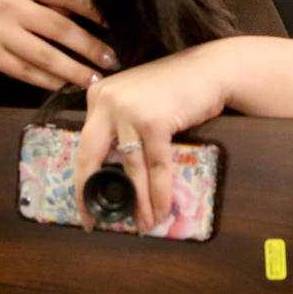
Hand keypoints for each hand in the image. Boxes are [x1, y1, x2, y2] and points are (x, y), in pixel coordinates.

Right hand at [0, 0, 117, 89]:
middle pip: (62, 28)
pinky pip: (26, 72)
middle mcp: (11, 4)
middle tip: (113, 58)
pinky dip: (48, 80)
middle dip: (91, 46)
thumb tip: (76, 7)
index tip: (113, 23)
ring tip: (95, 79)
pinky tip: (64, 85)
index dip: (95, 10)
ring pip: (47, 54)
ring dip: (75, 69)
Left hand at [73, 41, 231, 232]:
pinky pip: (156, 166)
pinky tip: (163, 209)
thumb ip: (118, 125)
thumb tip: (110, 169)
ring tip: (145, 223)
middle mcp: (107, 101)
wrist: (211, 69)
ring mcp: (129, 110)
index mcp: (97, 96)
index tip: (83, 203)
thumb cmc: (175, 87)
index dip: (81, 178)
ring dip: (139, 200)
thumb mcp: (135, 100)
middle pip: (91, 155)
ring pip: (130, 167)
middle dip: (89, 192)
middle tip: (92, 222)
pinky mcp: (154, 121)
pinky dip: (160, 192)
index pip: (83, 144)